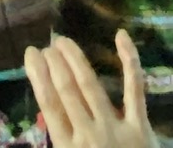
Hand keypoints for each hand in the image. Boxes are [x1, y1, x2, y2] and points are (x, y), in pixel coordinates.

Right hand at [26, 30, 152, 147]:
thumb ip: (59, 142)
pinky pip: (134, 89)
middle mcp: (87, 133)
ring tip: (63, 42)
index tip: (32, 56)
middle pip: (66, 90)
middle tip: (47, 46)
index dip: (38, 76)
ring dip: (75, 60)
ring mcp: (115, 128)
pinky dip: (130, 61)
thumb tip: (47, 119)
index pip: (48, 104)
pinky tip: (121, 36)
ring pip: (90, 85)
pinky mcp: (140, 126)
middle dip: (54, 64)